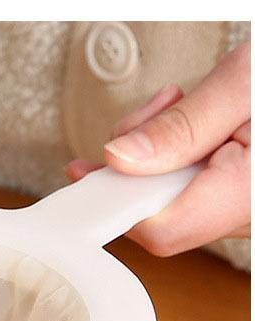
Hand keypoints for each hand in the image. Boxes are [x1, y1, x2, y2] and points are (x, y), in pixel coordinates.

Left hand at [66, 42, 250, 256]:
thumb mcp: (243, 85)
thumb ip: (180, 128)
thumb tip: (119, 159)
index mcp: (248, 196)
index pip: (161, 228)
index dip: (117, 204)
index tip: (87, 175)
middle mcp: (248, 216)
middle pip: (160, 216)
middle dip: (139, 166)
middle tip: (156, 110)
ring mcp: (244, 213)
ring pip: (172, 203)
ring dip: (158, 156)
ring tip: (182, 103)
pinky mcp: (240, 201)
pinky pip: (192, 193)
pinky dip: (178, 159)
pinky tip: (194, 124)